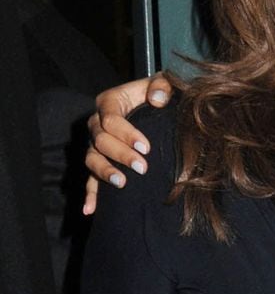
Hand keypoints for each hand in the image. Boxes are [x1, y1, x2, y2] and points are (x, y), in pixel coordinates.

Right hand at [83, 73, 173, 214]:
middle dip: (121, 155)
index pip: (111, 118)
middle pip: (101, 140)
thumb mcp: (165, 83)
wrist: (158, 107)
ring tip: (121, 183)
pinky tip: (91, 210)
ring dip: (105, 172)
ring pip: (92, 159)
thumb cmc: (161, 94)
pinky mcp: (101, 161)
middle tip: (142, 167)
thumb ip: (162, 86)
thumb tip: (157, 99)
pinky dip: (91, 195)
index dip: (126, 134)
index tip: (146, 147)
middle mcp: (98, 123)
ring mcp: (97, 144)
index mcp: (110, 102)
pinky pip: (91, 178)